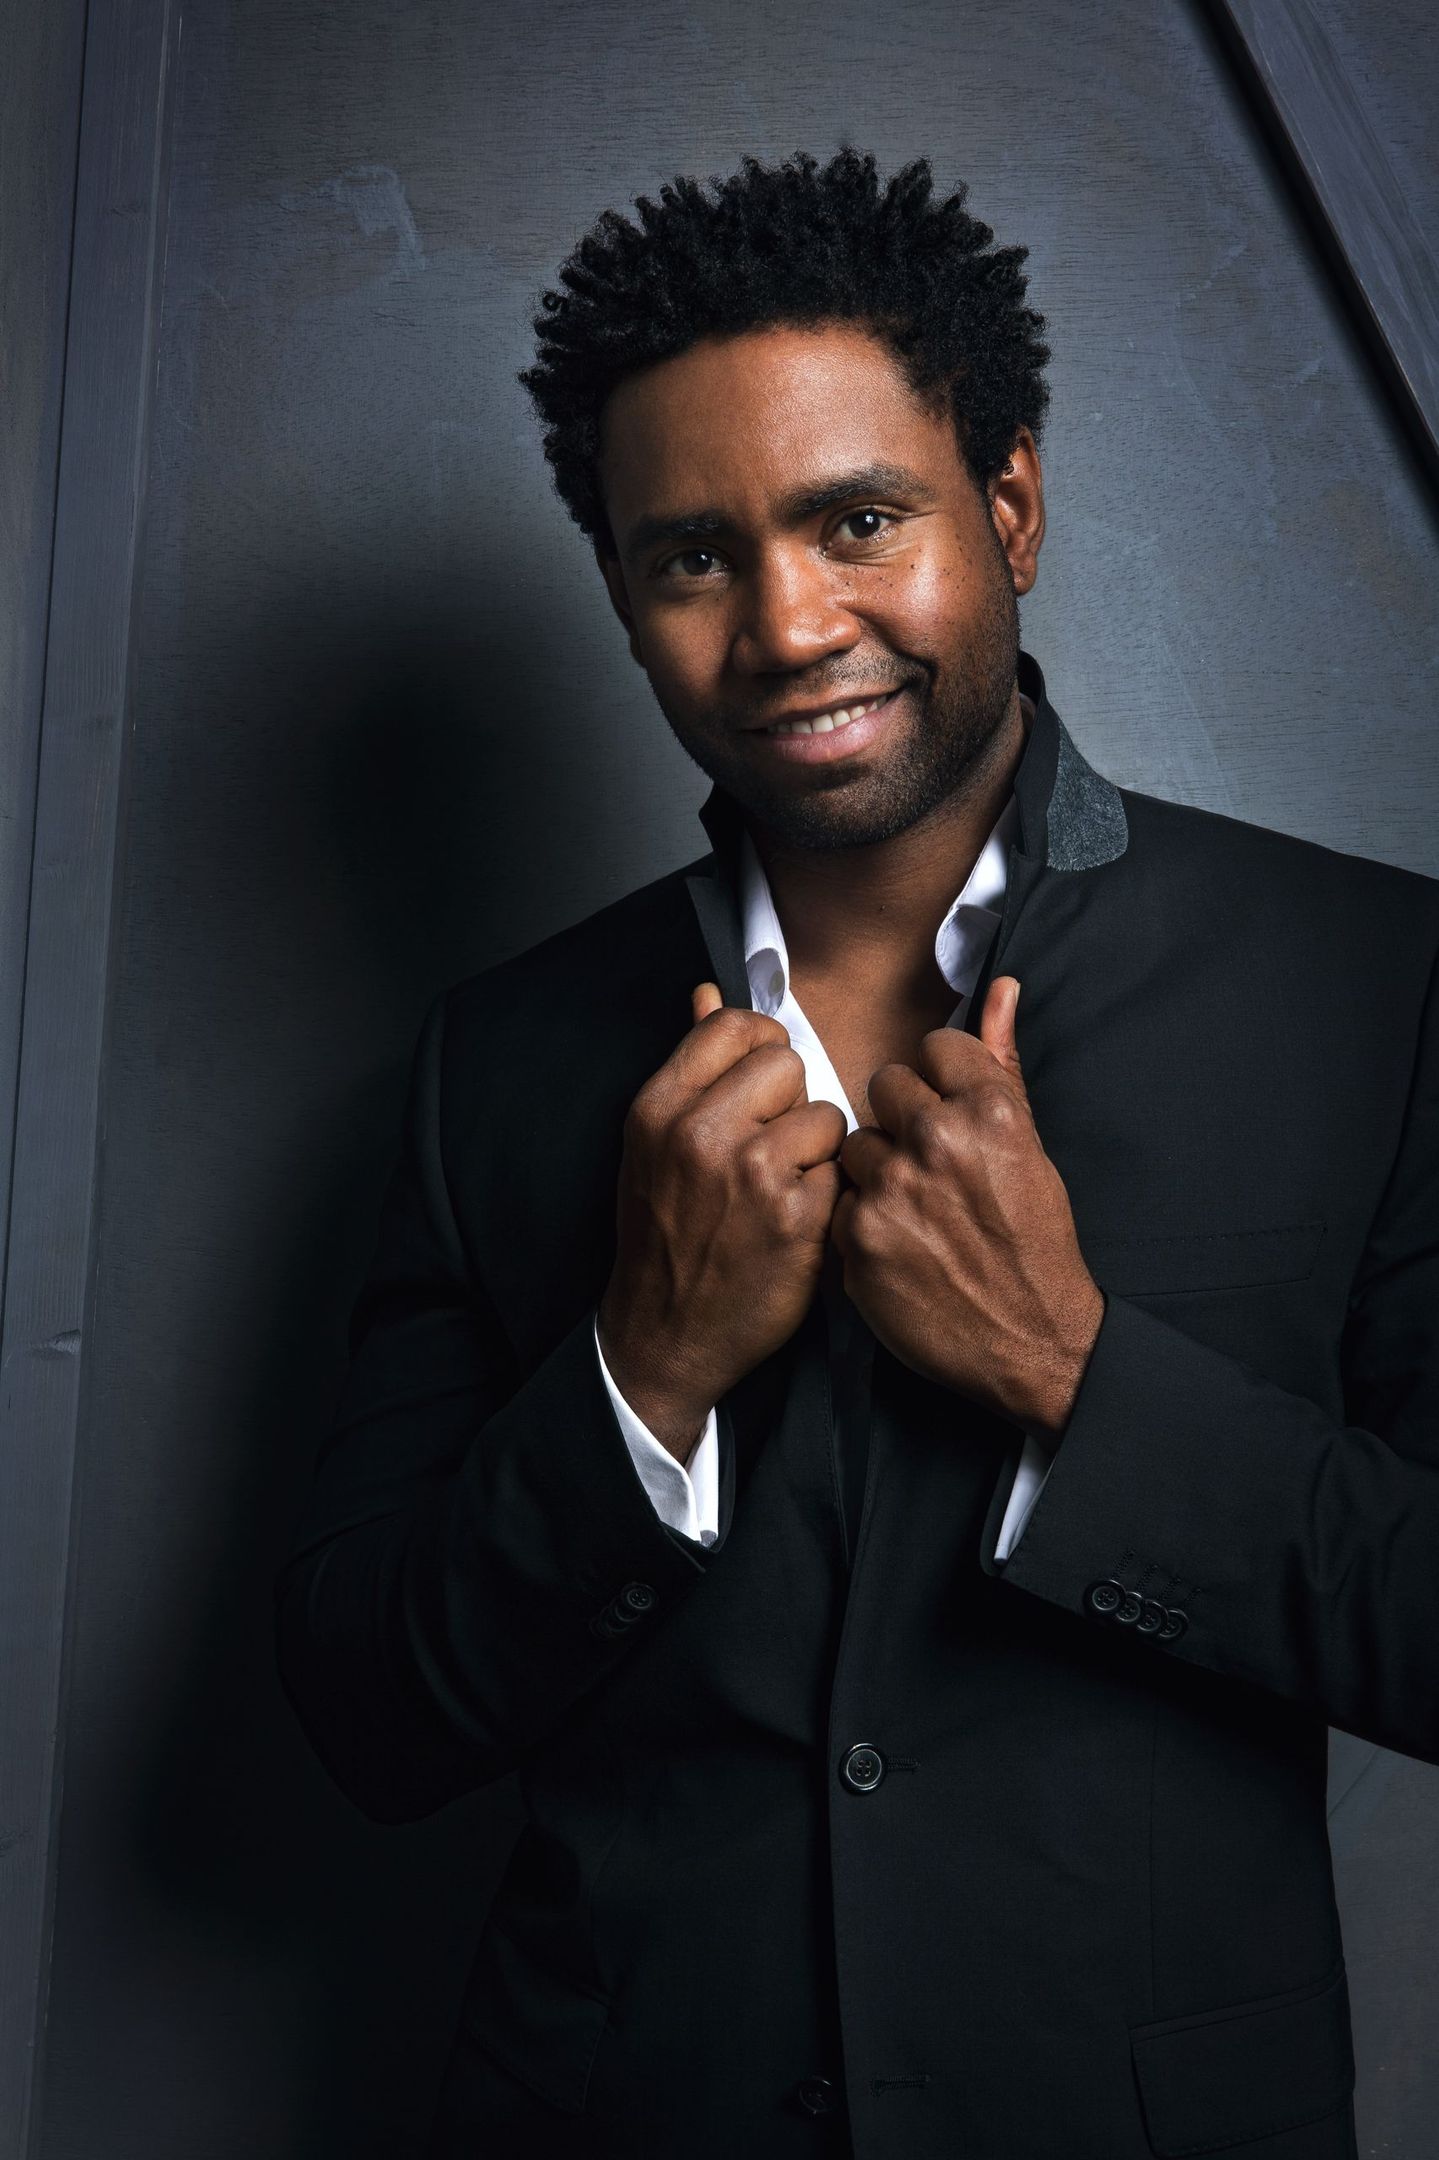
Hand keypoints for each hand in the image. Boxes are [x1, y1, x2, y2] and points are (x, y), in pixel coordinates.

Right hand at [598, 981, 847, 1459]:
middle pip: (788, 1063)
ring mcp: (750, 1174)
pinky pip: (840, 1169)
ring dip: (816, 1151)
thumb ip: (690, 1067)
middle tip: (771, 1146)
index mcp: (660, 1107)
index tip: (762, 1086)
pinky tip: (797, 1222)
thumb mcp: (654, 1145)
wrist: (665, 1335)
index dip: (763, 1051)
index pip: (737, 1027)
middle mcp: (700, 1132)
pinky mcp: (796, 1218)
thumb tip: (708, 994)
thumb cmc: (666, 1235)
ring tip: (783, 1187)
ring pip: (824, 1115)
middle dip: (791, 1100)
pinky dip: (829, 1195)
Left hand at [828, 976, 1103, 1438]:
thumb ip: (1001, 1062)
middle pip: (882, 1086)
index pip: (931, 1047)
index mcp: (988, 1108)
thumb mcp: (1030, 1144)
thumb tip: (1003, 985)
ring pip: (854, 1141)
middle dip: (901, 1119)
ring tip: (913, 1209)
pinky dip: (860, 1220)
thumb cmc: (1035, 1240)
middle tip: (929, 1166)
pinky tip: (896, 1244)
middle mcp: (938, 1139)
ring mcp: (893, 1188)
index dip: (937, 1082)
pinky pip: (840, 1198)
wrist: (1032, 1340)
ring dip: (875, 1169)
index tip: (948, 1113)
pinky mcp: (858, 1236)